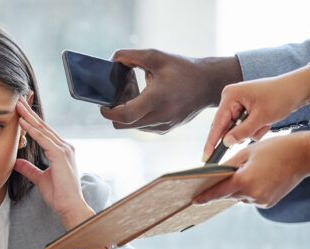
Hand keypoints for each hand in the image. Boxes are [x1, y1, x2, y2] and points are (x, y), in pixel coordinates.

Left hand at [14, 97, 93, 228]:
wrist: (69, 207)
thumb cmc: (59, 196)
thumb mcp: (39, 179)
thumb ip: (29, 169)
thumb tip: (17, 162)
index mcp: (60, 151)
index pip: (43, 132)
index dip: (31, 121)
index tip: (21, 111)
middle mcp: (64, 147)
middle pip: (43, 126)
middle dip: (29, 113)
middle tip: (18, 101)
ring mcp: (64, 150)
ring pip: (43, 130)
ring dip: (29, 117)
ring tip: (18, 106)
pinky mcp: (60, 155)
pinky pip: (44, 139)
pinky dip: (33, 130)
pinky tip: (23, 123)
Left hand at [99, 50, 241, 132]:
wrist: (208, 84)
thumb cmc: (182, 69)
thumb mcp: (156, 57)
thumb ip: (130, 57)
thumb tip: (111, 61)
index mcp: (157, 99)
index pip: (125, 115)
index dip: (108, 112)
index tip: (101, 104)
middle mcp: (160, 117)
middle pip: (122, 124)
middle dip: (113, 113)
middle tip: (111, 99)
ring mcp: (162, 126)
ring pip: (131, 127)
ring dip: (125, 115)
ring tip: (132, 97)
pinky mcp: (164, 129)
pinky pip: (141, 126)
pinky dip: (136, 117)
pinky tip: (143, 102)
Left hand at [194, 132, 309, 207]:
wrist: (304, 156)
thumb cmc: (275, 149)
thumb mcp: (247, 152)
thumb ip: (228, 166)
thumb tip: (212, 175)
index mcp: (245, 180)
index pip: (218, 192)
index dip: (205, 197)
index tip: (193, 201)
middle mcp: (252, 194)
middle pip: (228, 194)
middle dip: (223, 188)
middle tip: (214, 181)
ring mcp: (261, 201)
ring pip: (240, 196)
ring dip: (238, 188)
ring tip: (247, 172)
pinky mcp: (268, 203)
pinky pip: (251, 198)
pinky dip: (249, 190)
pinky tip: (257, 178)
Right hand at [203, 66, 309, 159]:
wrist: (299, 89)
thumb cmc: (281, 97)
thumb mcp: (261, 117)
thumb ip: (242, 132)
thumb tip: (225, 144)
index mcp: (230, 96)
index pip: (217, 124)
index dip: (212, 142)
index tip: (205, 157)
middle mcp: (231, 99)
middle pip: (227, 127)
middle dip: (241, 133)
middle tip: (256, 130)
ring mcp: (238, 104)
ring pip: (237, 129)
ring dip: (252, 130)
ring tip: (266, 122)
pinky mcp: (245, 109)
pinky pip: (244, 126)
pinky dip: (256, 128)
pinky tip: (267, 121)